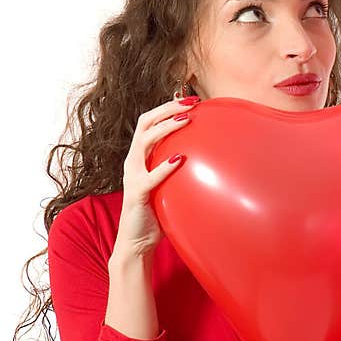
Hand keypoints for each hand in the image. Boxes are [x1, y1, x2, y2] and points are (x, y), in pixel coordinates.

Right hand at [115, 93, 199, 259]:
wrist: (137, 242)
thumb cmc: (157, 210)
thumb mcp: (169, 183)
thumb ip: (179, 166)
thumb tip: (208, 153)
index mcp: (140, 156)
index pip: (148, 122)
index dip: (167, 107)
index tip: (191, 99)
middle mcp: (133, 162)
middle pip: (144, 124)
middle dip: (167, 109)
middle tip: (191, 103)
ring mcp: (133, 177)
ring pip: (143, 142)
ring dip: (165, 129)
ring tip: (185, 121)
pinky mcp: (137, 194)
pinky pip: (149, 177)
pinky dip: (164, 166)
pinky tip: (180, 159)